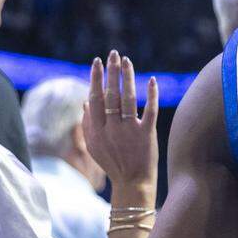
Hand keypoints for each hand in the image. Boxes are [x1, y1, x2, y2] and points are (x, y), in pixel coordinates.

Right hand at [83, 50, 158, 193]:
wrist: (133, 183)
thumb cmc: (112, 163)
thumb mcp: (94, 146)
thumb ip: (88, 124)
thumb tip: (86, 100)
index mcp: (97, 131)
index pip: (95, 98)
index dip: (96, 78)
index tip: (97, 62)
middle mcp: (111, 129)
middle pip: (111, 94)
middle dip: (112, 71)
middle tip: (114, 54)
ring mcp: (130, 132)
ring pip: (128, 99)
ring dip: (128, 77)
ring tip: (127, 61)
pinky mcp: (147, 135)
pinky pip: (150, 111)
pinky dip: (151, 95)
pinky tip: (151, 80)